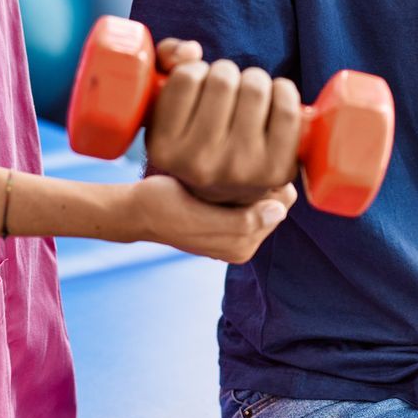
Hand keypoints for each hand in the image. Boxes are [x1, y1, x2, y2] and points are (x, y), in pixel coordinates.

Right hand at [127, 174, 295, 263]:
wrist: (134, 209)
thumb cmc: (161, 207)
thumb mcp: (198, 216)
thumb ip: (240, 222)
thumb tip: (279, 212)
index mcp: (242, 246)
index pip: (282, 204)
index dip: (267, 180)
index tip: (238, 171)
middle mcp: (244, 242)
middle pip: (276, 198)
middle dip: (259, 181)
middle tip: (225, 173)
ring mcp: (235, 230)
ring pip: (263, 193)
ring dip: (247, 180)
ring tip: (217, 178)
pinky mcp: (225, 218)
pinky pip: (248, 193)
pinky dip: (237, 182)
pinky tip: (215, 180)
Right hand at [145, 51, 302, 205]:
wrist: (227, 193)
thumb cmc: (196, 131)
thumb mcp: (167, 101)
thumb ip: (166, 60)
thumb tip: (191, 51)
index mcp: (164, 150)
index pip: (187, 76)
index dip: (196, 69)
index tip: (198, 84)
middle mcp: (200, 166)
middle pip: (223, 80)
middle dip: (228, 73)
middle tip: (227, 90)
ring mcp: (240, 171)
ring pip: (256, 88)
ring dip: (255, 80)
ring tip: (248, 96)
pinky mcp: (277, 171)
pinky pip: (288, 110)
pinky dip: (284, 91)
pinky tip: (275, 98)